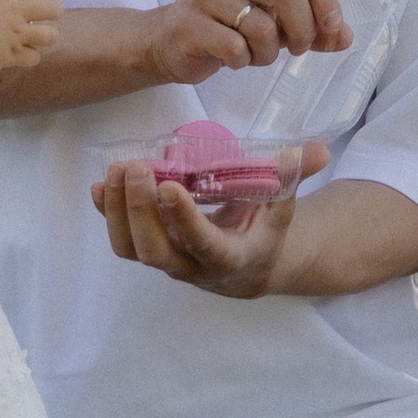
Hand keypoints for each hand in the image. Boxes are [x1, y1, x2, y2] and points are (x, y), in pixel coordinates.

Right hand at [0, 0, 61, 84]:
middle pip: (53, 10)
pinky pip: (34, 57)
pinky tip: (22, 56)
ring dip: (45, 37)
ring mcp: (18, 33)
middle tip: (50, 18)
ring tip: (38, 39)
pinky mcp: (13, 54)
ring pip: (50, 35)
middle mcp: (17, 11)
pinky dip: (29, 57)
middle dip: (54, 13)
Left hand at [91, 140, 331, 296]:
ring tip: (118, 169)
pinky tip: (102, 184)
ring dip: (118, 211)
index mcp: (229, 258)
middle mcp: (193, 267)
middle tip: (136, 168)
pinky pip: (123, 240)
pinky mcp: (152, 250)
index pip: (202, 244)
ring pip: (132, 248)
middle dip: (140, 210)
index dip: (184, 219)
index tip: (170, 187)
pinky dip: (109, 213)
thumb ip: (293, 177)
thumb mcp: (283, 207)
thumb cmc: (265, 230)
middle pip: (155, 250)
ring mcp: (168, 261)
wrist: (249, 268)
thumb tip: (315, 149)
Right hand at [141, 0, 350, 88]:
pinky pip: (236, 49)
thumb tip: (345, 37)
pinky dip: (244, 61)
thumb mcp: (274, 21)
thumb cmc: (229, 26)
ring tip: (257, 53)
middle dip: (303, 27)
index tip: (333, 26)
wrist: (170, 41)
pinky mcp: (189, 24)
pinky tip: (234, 58)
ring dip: (269, 52)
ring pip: (261, 26)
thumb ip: (312, 26)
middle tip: (300, 47)